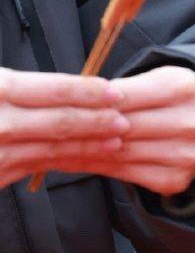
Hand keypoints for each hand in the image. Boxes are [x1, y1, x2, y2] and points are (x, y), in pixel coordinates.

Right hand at [0, 68, 130, 189]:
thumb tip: (68, 89)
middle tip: (124, 121)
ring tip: (114, 142)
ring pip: (52, 148)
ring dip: (87, 146)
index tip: (115, 93)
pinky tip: (84, 158)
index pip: (55, 90)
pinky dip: (65, 161)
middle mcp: (1, 122)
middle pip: (59, 122)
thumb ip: (22, 86)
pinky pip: (38, 166)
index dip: (89, 92)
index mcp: (1, 88)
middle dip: (96, 122)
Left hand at [10, 65, 194, 196]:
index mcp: (184, 87)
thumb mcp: (146, 79)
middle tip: (46, 134)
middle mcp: (193, 122)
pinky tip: (74, 163)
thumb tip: (74, 104)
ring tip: (52, 150)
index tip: (59, 109)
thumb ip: (118, 91)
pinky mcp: (177, 180)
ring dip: (83, 153)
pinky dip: (97, 168)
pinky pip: (126, 175)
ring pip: (122, 154)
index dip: (92, 104)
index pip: (127, 97)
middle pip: (124, 128)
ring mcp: (188, 155)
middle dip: (84, 131)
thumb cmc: (160, 96)